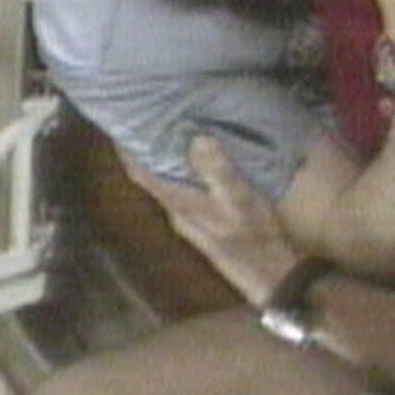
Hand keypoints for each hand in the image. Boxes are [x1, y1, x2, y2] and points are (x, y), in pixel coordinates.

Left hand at [133, 137, 302, 308]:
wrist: (270, 276)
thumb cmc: (254, 237)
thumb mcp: (239, 200)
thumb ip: (217, 171)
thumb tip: (195, 139)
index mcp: (179, 204)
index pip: (140, 173)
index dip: (128, 149)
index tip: (124, 124)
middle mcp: (177, 212)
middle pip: (151, 176)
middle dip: (149, 147)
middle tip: (154, 117)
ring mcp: (190, 220)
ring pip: (168, 183)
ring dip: (167, 158)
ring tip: (175, 129)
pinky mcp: (204, 223)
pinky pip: (184, 189)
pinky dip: (185, 170)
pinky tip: (199, 159)